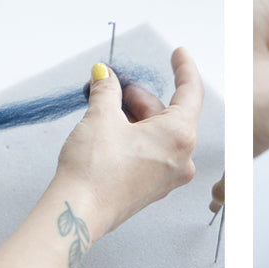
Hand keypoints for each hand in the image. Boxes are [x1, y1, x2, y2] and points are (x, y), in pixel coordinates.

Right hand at [48, 48, 203, 241]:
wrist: (77, 214)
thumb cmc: (94, 170)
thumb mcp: (100, 117)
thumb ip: (107, 91)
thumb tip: (105, 77)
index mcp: (179, 136)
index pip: (191, 92)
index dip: (183, 68)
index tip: (178, 53)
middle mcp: (181, 158)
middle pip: (165, 113)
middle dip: (137, 97)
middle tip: (109, 85)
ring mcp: (168, 176)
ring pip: (156, 133)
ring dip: (131, 117)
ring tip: (101, 107)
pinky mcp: (152, 188)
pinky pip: (149, 152)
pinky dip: (132, 137)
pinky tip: (108, 130)